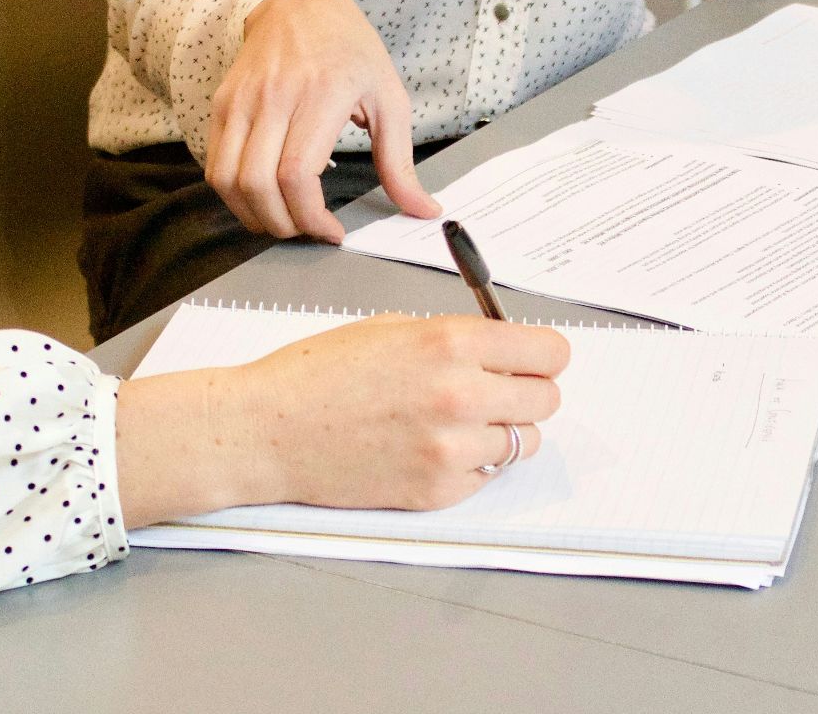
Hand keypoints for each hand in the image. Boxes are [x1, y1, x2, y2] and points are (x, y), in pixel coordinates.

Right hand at [114, 315, 569, 525]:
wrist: (267, 430)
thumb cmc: (317, 374)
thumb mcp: (391, 328)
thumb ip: (454, 338)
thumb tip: (503, 349)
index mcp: (450, 342)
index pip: (549, 353)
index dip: (542, 355)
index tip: (533, 359)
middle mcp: (461, 395)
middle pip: (546, 399)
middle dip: (525, 391)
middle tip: (495, 390)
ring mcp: (451, 449)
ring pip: (523, 443)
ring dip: (500, 431)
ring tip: (457, 422)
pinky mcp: (437, 491)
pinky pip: (486, 477)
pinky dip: (470, 465)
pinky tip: (430, 448)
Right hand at [206, 0, 440, 242]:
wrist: (300, 5)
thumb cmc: (350, 51)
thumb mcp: (389, 98)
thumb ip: (400, 162)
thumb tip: (423, 210)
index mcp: (322, 93)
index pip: (297, 173)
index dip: (310, 217)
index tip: (332, 231)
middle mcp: (274, 96)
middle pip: (258, 184)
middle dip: (282, 225)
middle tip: (307, 231)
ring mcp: (241, 99)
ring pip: (228, 180)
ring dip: (252, 215)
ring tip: (283, 220)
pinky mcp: (222, 103)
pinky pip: (215, 164)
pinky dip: (234, 194)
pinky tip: (261, 198)